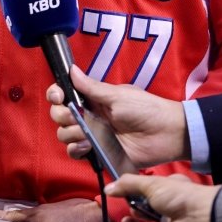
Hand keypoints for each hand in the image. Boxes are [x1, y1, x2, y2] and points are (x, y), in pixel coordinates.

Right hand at [47, 64, 189, 166]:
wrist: (166, 134)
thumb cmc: (145, 109)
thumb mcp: (117, 95)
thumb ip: (91, 87)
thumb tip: (71, 69)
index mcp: (93, 98)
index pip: (65, 94)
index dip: (56, 94)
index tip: (58, 96)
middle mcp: (89, 116)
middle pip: (59, 115)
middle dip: (61, 115)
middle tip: (74, 116)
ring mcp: (92, 135)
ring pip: (64, 134)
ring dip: (70, 133)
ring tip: (86, 134)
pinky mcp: (98, 153)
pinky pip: (76, 153)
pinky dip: (76, 150)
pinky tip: (87, 146)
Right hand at [104, 173, 219, 221]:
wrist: (198, 216)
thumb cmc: (176, 195)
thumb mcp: (150, 183)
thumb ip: (127, 185)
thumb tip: (107, 189)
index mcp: (168, 195)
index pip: (149, 197)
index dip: (136, 198)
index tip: (124, 196)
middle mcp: (168, 213)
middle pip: (146, 217)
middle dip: (134, 214)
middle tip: (128, 212)